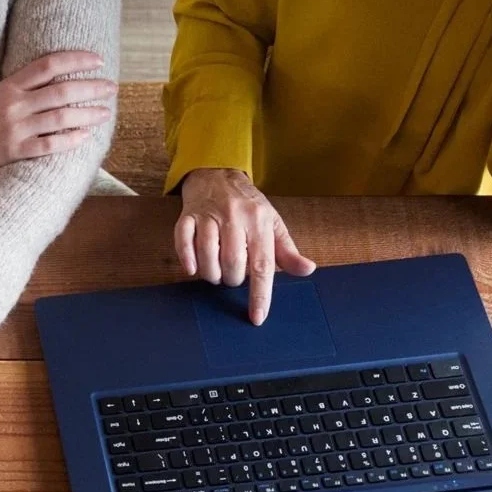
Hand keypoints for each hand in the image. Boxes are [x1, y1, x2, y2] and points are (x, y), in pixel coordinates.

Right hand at [0, 51, 115, 188]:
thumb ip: (22, 90)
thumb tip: (55, 85)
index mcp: (9, 86)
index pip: (48, 65)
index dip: (75, 60)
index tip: (97, 60)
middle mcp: (15, 104)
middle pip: (61, 90)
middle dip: (91, 87)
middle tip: (112, 87)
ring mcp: (15, 128)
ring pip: (61, 117)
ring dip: (88, 114)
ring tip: (106, 113)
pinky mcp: (15, 151)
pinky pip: (49, 144)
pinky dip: (70, 140)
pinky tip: (85, 137)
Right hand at [176, 169, 315, 325]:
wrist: (218, 174)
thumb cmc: (248, 206)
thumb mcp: (272, 225)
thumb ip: (287, 251)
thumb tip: (308, 270)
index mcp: (259, 221)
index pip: (262, 265)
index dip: (260, 294)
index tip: (257, 317)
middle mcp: (235, 216)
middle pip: (232, 263)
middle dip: (232, 280)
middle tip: (233, 276)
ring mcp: (209, 215)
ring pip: (207, 254)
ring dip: (211, 274)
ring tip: (216, 273)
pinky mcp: (188, 215)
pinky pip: (183, 240)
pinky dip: (187, 258)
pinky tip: (193, 268)